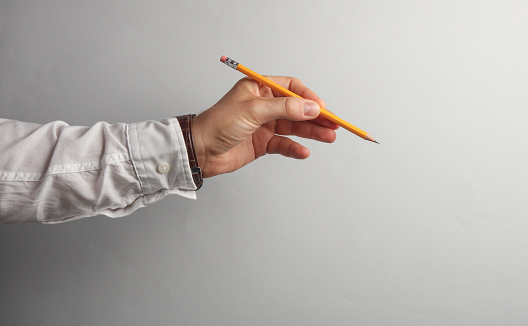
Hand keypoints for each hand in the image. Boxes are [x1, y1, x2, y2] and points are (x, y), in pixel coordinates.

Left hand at [191, 76, 338, 177]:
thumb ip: (284, 109)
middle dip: (315, 116)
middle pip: (296, 109)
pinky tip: (304, 151)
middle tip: (334, 124)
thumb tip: (312, 107)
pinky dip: (294, 148)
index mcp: (258, 88)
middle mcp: (263, 105)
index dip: (308, 97)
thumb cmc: (218, 124)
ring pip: (293, 127)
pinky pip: (284, 144)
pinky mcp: (262, 143)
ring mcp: (263, 125)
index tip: (322, 108)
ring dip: (311, 132)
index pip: (291, 88)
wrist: (200, 151)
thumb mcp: (253, 110)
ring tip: (329, 137)